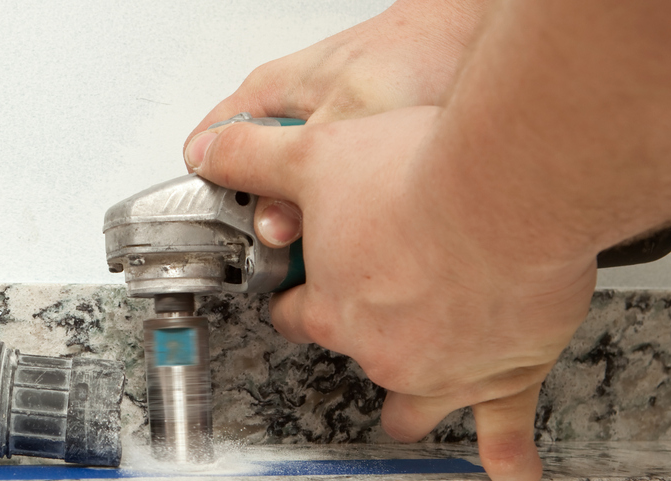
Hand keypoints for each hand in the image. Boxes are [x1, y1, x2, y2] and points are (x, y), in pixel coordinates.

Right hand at [185, 0, 487, 246]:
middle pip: (247, 187)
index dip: (210, 199)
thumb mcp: (348, 117)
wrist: (467, 43)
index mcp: (263, 98)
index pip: (204, 155)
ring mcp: (315, 139)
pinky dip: (340, 216)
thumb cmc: (412, 54)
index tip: (230, 236)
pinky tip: (364, 224)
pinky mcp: (348, 158)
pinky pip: (325, 200)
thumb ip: (303, 172)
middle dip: (265, 223)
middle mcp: (284, 118)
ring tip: (334, 236)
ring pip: (289, 198)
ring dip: (308, 223)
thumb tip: (270, 227)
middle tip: (292, 246)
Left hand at [185, 111, 596, 480]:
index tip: (304, 295)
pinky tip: (512, 476)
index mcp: (332, 306)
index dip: (299, 302)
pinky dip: (509, 454)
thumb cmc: (419, 175)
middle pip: (356, 358)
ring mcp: (442, 370)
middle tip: (376, 324)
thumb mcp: (314, 153)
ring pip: (415, 405)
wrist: (505, 190)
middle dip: (361, 346)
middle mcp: (381, 348)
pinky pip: (504, 428)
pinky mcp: (503, 373)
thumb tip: (210, 153)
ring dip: (413, 406)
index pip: (298, 315)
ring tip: (412, 411)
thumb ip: (257, 157)